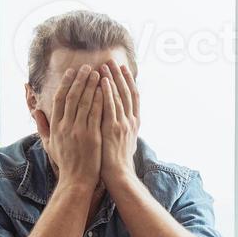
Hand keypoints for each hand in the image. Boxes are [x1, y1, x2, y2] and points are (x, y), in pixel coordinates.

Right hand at [34, 65, 102, 188]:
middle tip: (87, 66)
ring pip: (85, 102)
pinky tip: (105, 90)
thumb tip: (36, 112)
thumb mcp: (49, 144)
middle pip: (72, 97)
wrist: (76, 180)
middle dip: (80, 79)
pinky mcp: (92, 136)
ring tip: (98, 73)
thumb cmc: (65, 162)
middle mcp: (66, 126)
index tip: (72, 72)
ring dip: (91, 86)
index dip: (66, 83)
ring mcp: (79, 131)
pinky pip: (96, 114)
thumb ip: (42, 127)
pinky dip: (100, 100)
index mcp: (56, 126)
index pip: (60, 99)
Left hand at [99, 59, 140, 187]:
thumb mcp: (124, 142)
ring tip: (105, 65)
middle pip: (127, 92)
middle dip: (120, 75)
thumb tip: (120, 120)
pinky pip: (111, 106)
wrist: (119, 175)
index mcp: (133, 123)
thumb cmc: (117, 162)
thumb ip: (122, 128)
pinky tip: (104, 81)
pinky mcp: (114, 128)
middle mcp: (131, 121)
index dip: (127, 81)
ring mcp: (123, 124)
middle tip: (112, 60)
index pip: (132, 97)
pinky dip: (108, 92)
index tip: (122, 68)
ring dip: (113, 79)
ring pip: (119, 96)